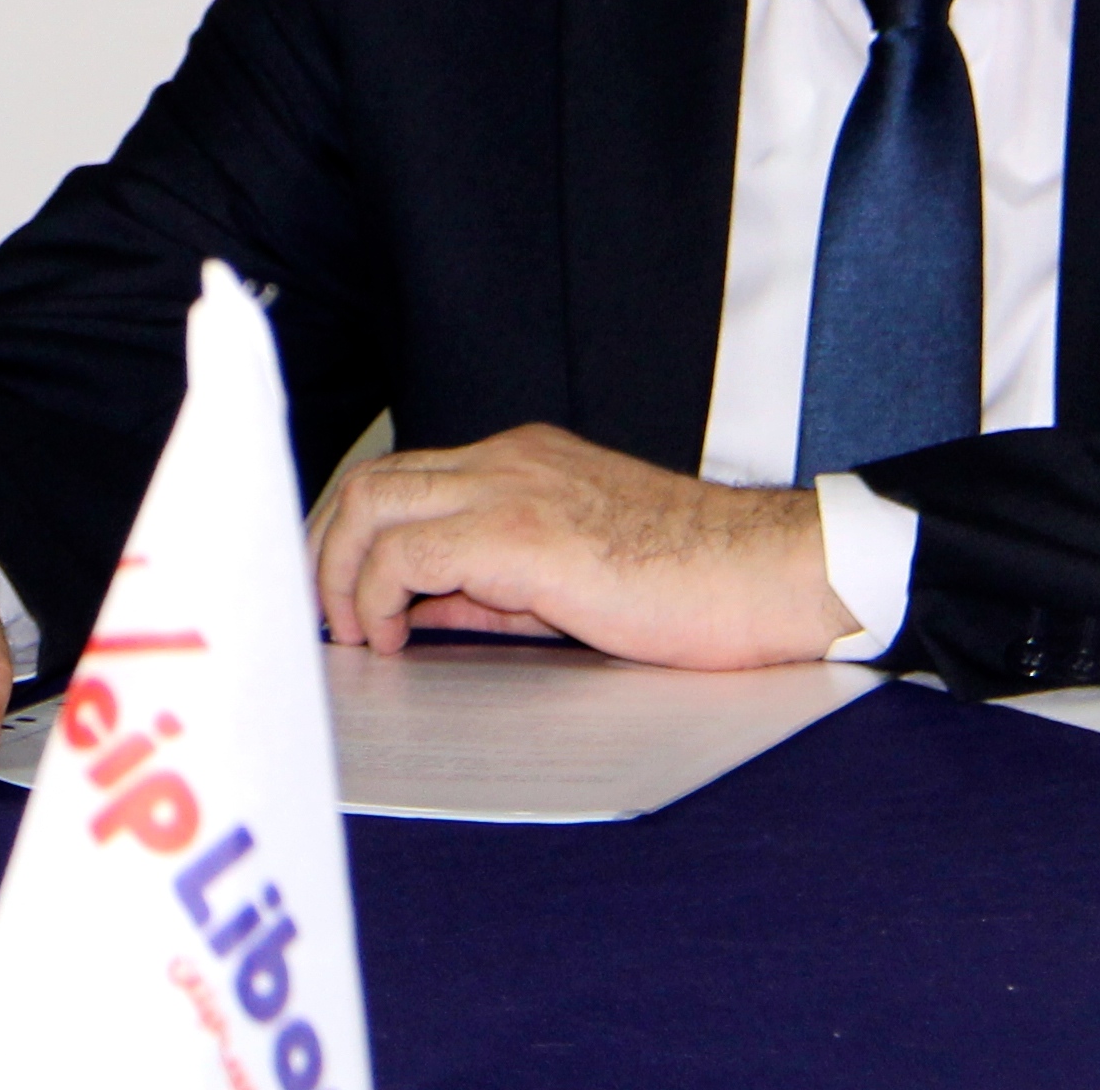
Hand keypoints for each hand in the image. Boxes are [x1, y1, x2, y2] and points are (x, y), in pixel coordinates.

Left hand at [305, 422, 850, 667]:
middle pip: (370, 482)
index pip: (402, 479)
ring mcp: (511, 487)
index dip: (353, 538)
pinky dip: (377, 594)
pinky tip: (393, 640)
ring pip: (373, 504)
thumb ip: (490, 582)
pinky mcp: (521, 533)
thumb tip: (415, 609)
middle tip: (326, 619)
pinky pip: (408, 551)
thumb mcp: (571, 575)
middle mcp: (505, 459)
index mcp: (520, 461)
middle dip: (326, 551)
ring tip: (355, 635)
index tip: (339, 597)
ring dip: (341, 573)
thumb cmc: (695, 586)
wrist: (773, 575)